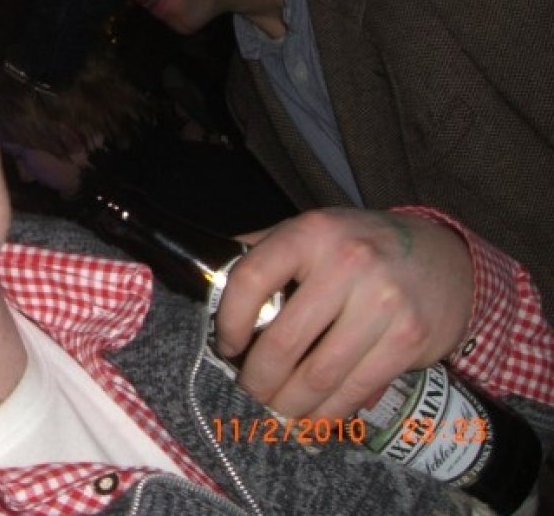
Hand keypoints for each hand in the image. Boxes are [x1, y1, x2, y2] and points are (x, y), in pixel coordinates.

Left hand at [214, 208, 472, 419]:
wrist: (443, 256)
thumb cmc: (359, 245)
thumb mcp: (311, 231)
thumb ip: (263, 248)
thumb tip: (207, 271)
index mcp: (310, 233)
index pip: (250, 280)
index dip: (229, 321)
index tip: (226, 345)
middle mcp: (347, 263)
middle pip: (284, 341)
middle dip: (257, 378)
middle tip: (249, 390)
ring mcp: (382, 302)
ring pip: (319, 375)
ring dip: (289, 404)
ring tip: (275, 409)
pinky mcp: (408, 338)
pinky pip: (356, 389)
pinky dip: (328, 413)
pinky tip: (312, 420)